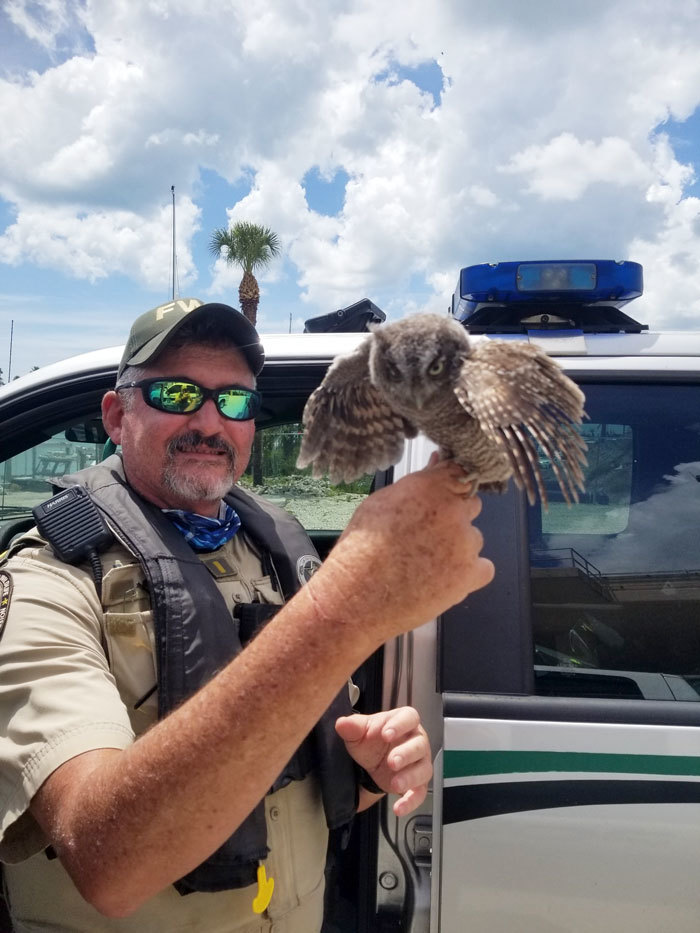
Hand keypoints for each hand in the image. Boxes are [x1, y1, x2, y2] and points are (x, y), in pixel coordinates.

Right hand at [310, 458, 494, 649]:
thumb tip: (436, 465)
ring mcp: (465, 544)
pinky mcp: (471, 575)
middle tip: (426, 534)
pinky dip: (469, 573)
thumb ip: (416, 484)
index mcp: (430, 488)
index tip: (441, 498)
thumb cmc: (360, 550)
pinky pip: (483, 568)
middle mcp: (452, 511)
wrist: (356, 596)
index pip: (459, 472)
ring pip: (474, 538)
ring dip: (458, 546)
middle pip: (470, 504)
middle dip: (453, 516)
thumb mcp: (380, 503)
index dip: (449, 486)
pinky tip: (443, 578)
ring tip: (426, 562)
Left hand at [336, 707, 431, 816]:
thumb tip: (342, 724)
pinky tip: (399, 807)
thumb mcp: (360, 732)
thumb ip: (353, 726)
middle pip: (419, 745)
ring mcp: (419, 763)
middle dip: (406, 754)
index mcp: (404, 721)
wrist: (373, 761)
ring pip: (423, 770)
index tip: (386, 734)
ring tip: (395, 784)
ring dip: (410, 778)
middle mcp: (416, 741)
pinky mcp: (417, 783)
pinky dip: (410, 802)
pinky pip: (419, 793)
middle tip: (392, 761)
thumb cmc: (372, 740)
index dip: (400, 725)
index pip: (409, 718)